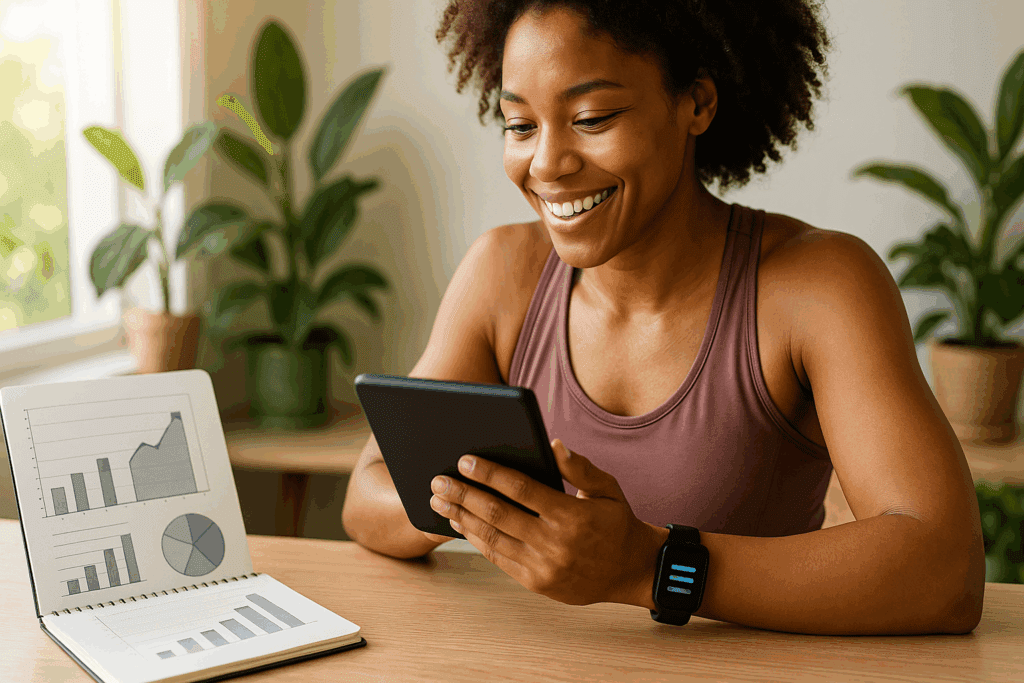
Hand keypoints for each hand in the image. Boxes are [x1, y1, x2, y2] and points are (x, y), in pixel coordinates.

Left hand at [427, 439, 659, 606]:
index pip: (521, 489)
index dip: (490, 473)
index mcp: (570, 515)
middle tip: (438, 480)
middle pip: (497, 513)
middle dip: (463, 494)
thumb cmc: (616, 522)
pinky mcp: (535, 583)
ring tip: (439, 501)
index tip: (465, 459)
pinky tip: (460, 523)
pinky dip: (475, 539)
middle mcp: (554, 543)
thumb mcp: (608, 489)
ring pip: (492, 538)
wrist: (631, 571)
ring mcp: (543, 566)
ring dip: (461, 518)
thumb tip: (553, 444)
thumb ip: (580, 467)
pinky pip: (498, 558)